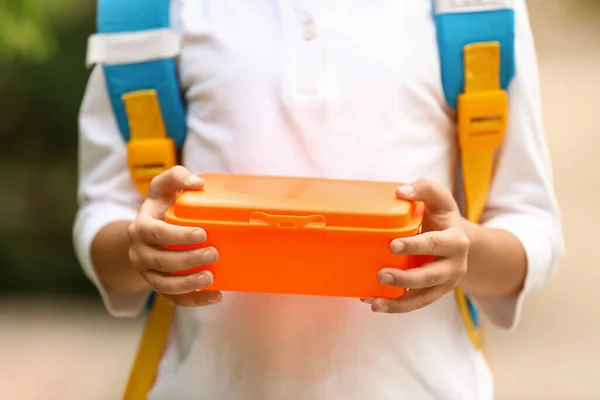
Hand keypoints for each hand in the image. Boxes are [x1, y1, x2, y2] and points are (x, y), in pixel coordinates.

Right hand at [127, 166, 221, 306]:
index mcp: (140, 228)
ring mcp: (148, 273)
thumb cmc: (161, 207)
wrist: (146, 234)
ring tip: (211, 278)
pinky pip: (174, 299)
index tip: (202, 233)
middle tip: (214, 253)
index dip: (178, 235)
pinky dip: (195, 301)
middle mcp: (140, 253)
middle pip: (161, 261)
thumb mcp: (163, 188)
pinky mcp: (159, 287)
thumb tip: (198, 183)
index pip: (155, 233)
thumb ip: (176, 176)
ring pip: (165, 285)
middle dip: (188, 259)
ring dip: (188, 284)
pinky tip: (216, 295)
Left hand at [363, 179, 469, 313]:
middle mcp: (454, 265)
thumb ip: (424, 189)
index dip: (416, 246)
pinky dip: (394, 306)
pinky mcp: (432, 294)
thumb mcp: (439, 200)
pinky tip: (373, 302)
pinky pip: (414, 304)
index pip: (437, 244)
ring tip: (375, 302)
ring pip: (423, 297)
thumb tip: (400, 192)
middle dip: (406, 278)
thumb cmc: (441, 218)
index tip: (393, 245)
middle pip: (430, 276)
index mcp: (456, 240)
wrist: (458, 242)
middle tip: (381, 274)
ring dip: (399, 302)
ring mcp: (444, 283)